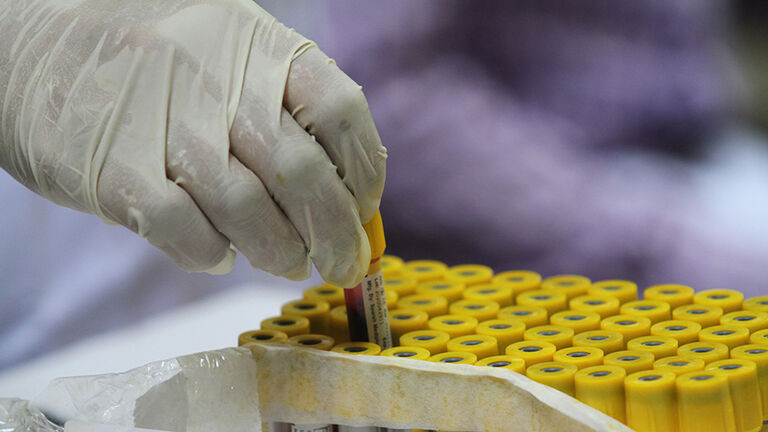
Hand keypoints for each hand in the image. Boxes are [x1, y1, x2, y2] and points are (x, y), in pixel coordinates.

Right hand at [0, 0, 385, 285]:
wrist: (32, 47)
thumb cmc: (153, 65)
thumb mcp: (231, 56)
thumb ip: (288, 114)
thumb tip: (349, 201)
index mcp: (259, 45)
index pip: (341, 112)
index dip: (364, 174)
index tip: (364, 210)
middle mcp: (219, 80)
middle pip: (304, 175)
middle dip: (336, 236)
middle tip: (342, 264)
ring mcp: (165, 126)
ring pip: (250, 214)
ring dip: (280, 253)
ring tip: (283, 260)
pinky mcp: (116, 171)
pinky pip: (189, 234)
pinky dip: (214, 255)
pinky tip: (219, 251)